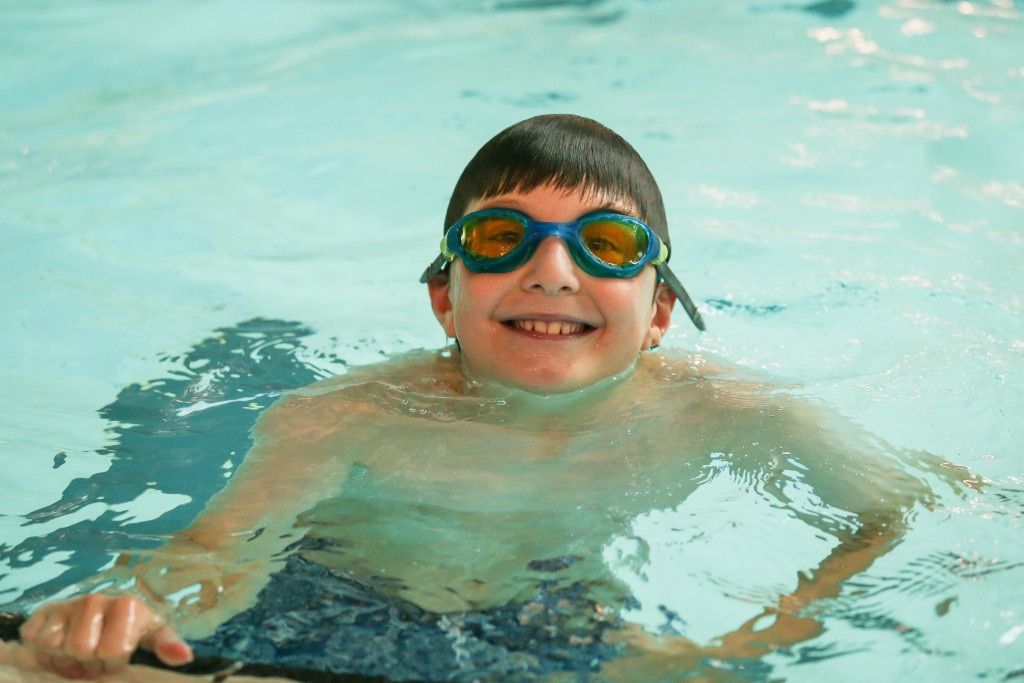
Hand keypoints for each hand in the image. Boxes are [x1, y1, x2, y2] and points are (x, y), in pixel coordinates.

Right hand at [19, 594, 192, 678]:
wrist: (100, 616)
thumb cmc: (130, 629)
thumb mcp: (152, 634)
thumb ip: (167, 645)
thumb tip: (185, 657)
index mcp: (126, 605)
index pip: (112, 650)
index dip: (113, 663)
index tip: (118, 656)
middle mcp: (95, 599)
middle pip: (80, 649)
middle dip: (88, 663)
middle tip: (95, 658)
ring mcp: (67, 604)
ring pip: (55, 645)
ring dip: (65, 660)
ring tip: (79, 655)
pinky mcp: (43, 612)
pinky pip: (33, 640)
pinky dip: (43, 653)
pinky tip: (60, 648)